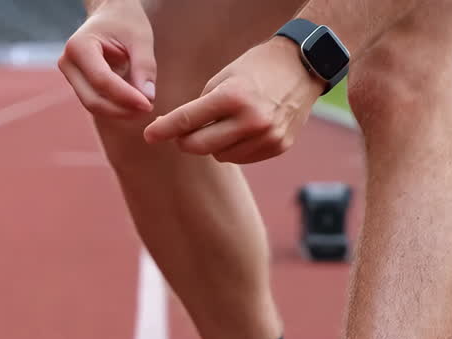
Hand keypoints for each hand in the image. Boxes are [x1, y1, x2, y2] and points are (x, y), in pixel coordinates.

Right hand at [58, 0, 155, 117]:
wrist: (110, 14)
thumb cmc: (125, 21)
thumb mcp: (140, 38)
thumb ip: (144, 66)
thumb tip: (148, 98)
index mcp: (79, 46)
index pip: (102, 80)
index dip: (126, 96)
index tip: (149, 104)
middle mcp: (68, 63)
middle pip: (93, 99)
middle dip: (122, 109)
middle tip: (149, 108)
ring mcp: (71, 76)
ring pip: (94, 105)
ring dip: (120, 112)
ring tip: (145, 106)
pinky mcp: (79, 84)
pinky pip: (97, 102)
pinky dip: (117, 107)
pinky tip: (136, 104)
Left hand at [143, 37, 323, 163]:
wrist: (303, 67)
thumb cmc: (257, 68)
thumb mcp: (224, 78)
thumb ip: (201, 106)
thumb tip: (178, 133)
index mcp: (233, 97)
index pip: (189, 120)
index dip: (165, 129)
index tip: (148, 136)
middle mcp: (251, 120)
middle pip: (200, 146)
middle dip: (185, 141)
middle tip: (182, 133)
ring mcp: (267, 137)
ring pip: (220, 156)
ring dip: (214, 144)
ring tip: (226, 122)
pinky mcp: (278, 147)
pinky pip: (241, 158)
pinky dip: (234, 148)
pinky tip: (243, 130)